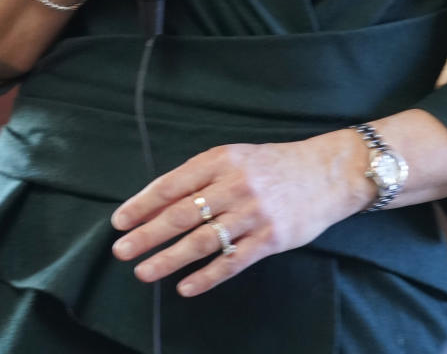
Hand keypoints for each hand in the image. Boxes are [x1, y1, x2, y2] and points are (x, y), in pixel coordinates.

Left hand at [110, 132, 366, 297]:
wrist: (327, 173)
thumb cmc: (275, 165)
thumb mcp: (238, 158)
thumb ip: (204, 177)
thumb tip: (160, 203)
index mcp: (222, 159)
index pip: (172, 184)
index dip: (143, 203)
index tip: (119, 220)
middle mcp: (235, 184)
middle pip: (181, 214)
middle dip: (146, 234)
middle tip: (121, 250)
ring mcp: (253, 213)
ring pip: (201, 241)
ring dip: (168, 259)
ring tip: (144, 272)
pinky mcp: (270, 239)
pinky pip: (231, 262)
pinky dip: (206, 277)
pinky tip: (185, 288)